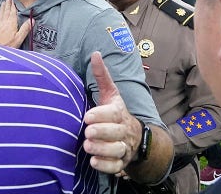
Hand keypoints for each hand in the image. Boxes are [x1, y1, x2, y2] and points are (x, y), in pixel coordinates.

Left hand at [0, 0, 31, 47]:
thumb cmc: (8, 45)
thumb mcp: (19, 38)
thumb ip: (25, 29)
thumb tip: (32, 20)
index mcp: (11, 23)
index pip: (12, 12)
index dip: (13, 5)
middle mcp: (4, 22)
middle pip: (6, 11)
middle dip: (7, 4)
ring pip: (1, 14)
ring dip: (2, 7)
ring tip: (3, 2)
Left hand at [83, 52, 140, 173]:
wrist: (134, 137)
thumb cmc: (115, 113)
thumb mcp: (110, 94)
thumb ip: (102, 76)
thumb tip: (95, 53)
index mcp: (119, 112)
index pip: (113, 113)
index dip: (101, 115)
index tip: (87, 117)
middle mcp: (123, 130)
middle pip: (116, 133)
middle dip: (101, 132)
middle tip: (87, 132)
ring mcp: (123, 147)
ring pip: (116, 151)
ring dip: (102, 150)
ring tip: (88, 146)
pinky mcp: (120, 162)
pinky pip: (115, 167)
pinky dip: (105, 165)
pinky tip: (94, 161)